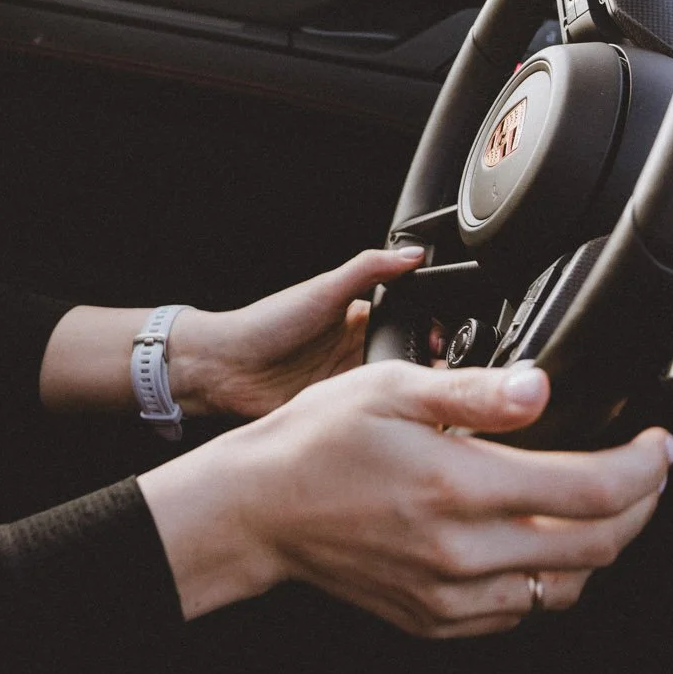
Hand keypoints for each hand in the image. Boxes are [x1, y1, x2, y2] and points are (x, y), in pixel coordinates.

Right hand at [137, 363, 672, 634]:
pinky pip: (520, 612)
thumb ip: (476, 391)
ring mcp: (451, 596)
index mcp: (459, 488)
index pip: (591, 492)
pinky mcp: (436, 619)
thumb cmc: (317, 440)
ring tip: (598, 504)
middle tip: (646, 473)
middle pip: (597, 547)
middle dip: (640, 508)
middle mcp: (462, 553)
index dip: (644, 469)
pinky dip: (547, 578)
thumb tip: (542, 387)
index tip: (660, 446)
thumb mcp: (393, 387)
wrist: (258, 508)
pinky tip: (538, 540)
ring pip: (566, 589)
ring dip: (598, 547)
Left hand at [169, 246, 426, 418]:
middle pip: (408, 360)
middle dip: (428, 368)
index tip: (447, 341)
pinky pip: (371, 417)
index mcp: (359, 318)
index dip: (432, 332)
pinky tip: (398, 420)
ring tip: (426, 397)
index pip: (409, 323)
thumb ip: (368, 269)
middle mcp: (357, 351)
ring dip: (410, 394)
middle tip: (443, 374)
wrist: (226, 368)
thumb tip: (412, 253)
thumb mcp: (323, 290)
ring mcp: (348, 384)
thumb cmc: (267, 323)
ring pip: (395, 391)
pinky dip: (387, 418)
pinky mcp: (338, 412)